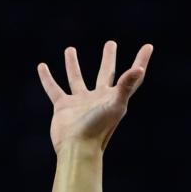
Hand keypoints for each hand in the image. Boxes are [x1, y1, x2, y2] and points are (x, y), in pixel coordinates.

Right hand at [37, 41, 151, 152]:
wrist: (77, 147)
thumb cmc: (99, 128)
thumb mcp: (115, 104)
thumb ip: (126, 85)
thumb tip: (139, 69)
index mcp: (115, 97)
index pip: (131, 77)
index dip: (141, 61)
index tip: (148, 46)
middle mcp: (98, 98)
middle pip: (106, 74)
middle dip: (108, 59)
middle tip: (110, 43)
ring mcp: (80, 102)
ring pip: (76, 79)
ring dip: (73, 64)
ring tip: (69, 49)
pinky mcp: (63, 107)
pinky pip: (54, 88)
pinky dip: (47, 78)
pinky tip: (42, 66)